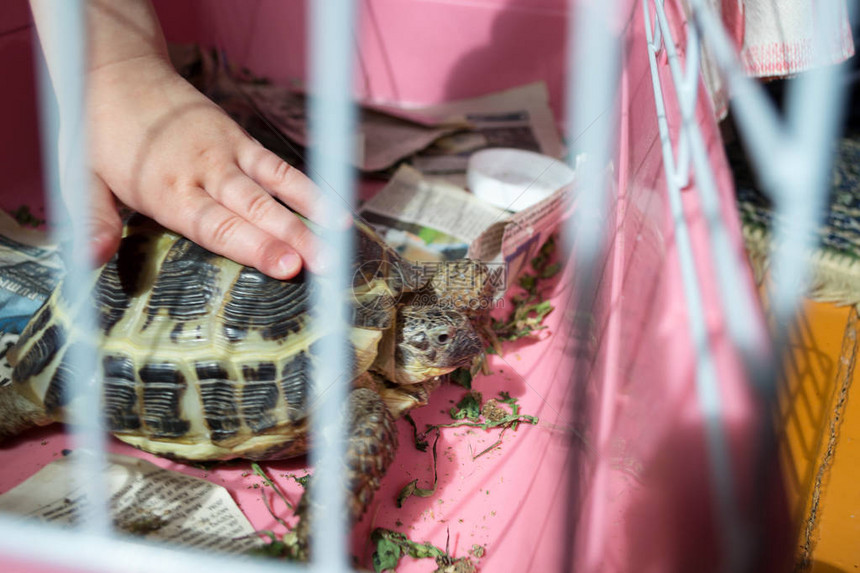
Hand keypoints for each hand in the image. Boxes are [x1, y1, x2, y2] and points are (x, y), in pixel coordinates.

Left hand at [86, 54, 330, 278]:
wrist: (116, 72)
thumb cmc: (99, 133)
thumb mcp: (80, 179)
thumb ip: (93, 222)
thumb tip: (86, 262)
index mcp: (165, 190)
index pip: (217, 227)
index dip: (254, 247)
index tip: (286, 267)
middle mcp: (201, 171)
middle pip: (254, 209)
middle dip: (291, 238)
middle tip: (323, 265)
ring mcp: (225, 152)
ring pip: (273, 188)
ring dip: (308, 215)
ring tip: (339, 240)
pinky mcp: (238, 138)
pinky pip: (278, 166)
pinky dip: (307, 187)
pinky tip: (333, 210)